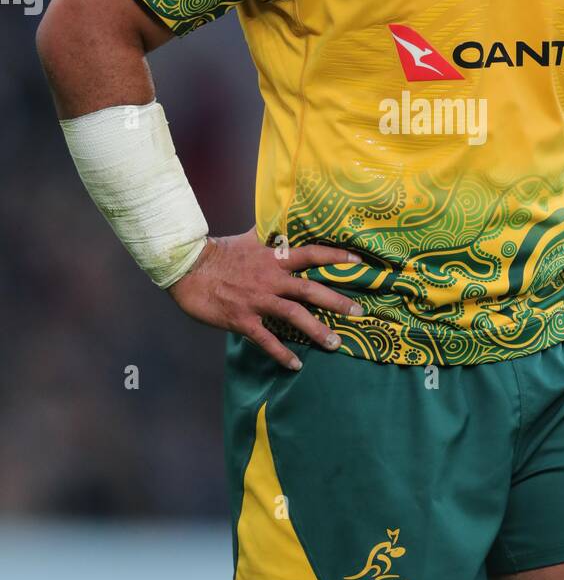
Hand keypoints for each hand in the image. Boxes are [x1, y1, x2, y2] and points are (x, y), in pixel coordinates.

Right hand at [167, 226, 363, 369]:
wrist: (188, 269)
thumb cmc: (220, 253)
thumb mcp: (249, 238)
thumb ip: (270, 232)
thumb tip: (283, 216)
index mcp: (274, 258)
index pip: (312, 254)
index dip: (336, 256)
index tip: (359, 261)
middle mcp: (271, 279)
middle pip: (310, 290)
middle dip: (337, 301)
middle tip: (359, 312)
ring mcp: (258, 300)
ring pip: (294, 316)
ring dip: (317, 331)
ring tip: (335, 344)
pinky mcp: (243, 320)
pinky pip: (267, 340)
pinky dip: (282, 353)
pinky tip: (295, 364)